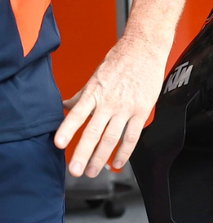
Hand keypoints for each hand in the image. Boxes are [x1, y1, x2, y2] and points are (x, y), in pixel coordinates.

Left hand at [54, 35, 168, 177]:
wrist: (144, 51)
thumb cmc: (120, 61)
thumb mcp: (96, 77)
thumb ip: (81, 95)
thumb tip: (66, 107)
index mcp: (94, 92)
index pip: (78, 114)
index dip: (68, 130)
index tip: (59, 144)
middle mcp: (109, 102)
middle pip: (94, 132)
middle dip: (84, 153)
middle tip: (75, 170)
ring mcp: (126, 108)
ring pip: (112, 138)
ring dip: (101, 157)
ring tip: (93, 171)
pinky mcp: (141, 111)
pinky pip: (132, 137)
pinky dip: (124, 152)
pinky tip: (116, 163)